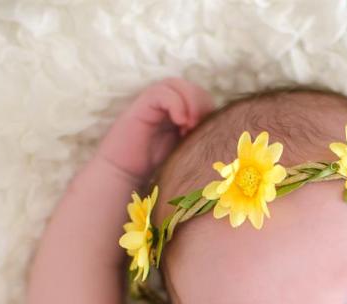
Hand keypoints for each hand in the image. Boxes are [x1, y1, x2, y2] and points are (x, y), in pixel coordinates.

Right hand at [96, 77, 214, 180]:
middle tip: (199, 126)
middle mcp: (163, 105)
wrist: (124, 176)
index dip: (206, 107)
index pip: (198, 95)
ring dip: (189, 102)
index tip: (207, 130)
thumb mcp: (185, 150)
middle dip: (200, 102)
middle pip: (189, 86)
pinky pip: (161, 93)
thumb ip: (197, 136)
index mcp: (175, 112)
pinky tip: (180, 122)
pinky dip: (175, 104)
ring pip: (175, 84)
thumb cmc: (154, 169)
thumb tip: (222, 131)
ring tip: (190, 125)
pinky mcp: (140, 108)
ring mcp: (151, 104)